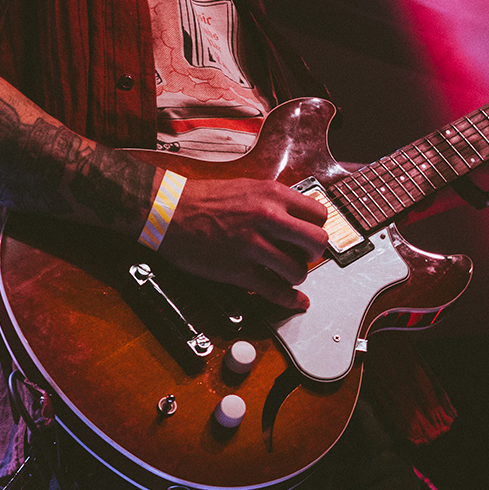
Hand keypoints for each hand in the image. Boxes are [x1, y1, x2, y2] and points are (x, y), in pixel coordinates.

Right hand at [158, 178, 326, 310]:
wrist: (169, 210)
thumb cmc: (204, 199)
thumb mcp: (248, 188)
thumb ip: (274, 202)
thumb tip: (297, 217)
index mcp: (272, 195)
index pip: (319, 213)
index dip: (318, 228)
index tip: (311, 235)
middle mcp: (267, 218)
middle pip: (317, 242)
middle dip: (315, 254)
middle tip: (305, 256)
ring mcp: (253, 245)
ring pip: (298, 270)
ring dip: (296, 276)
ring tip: (286, 273)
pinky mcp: (238, 269)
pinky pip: (273, 290)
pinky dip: (289, 300)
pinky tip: (296, 301)